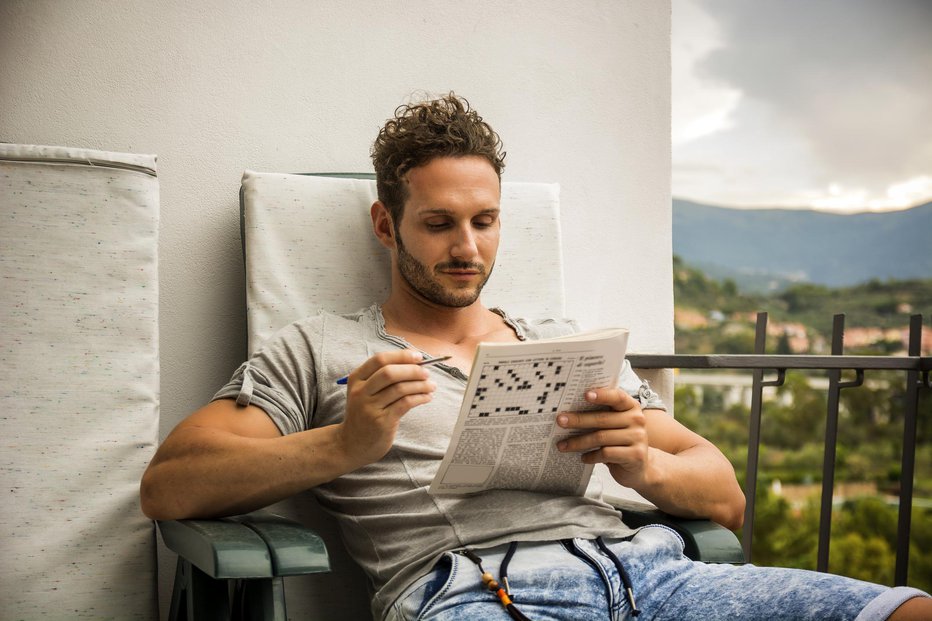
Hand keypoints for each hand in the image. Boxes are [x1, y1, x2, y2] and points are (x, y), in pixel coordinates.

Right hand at [338, 350, 435, 467]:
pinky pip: (405, 403)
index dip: (401, 356)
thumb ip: (384, 378)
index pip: (380, 359)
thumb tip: (415, 362)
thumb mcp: (365, 392)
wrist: (352, 444)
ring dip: (420, 385)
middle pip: (389, 373)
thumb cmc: (365, 414)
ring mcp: (370, 407)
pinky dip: (420, 398)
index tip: (418, 357)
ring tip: (431, 386)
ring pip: (400, 388)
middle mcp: (360, 392)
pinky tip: (427, 397)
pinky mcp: (382, 422)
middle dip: (412, 370)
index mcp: (356, 379)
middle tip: (426, 373)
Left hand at [556, 388, 650, 487]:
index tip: (585, 394)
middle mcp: (637, 420)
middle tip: (560, 421)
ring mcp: (638, 437)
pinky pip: (606, 453)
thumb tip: (569, 412)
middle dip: (578, 420)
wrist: (639, 468)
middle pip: (602, 418)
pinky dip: (591, 456)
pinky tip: (583, 457)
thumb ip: (601, 415)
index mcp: (631, 407)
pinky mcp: (635, 455)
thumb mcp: (614, 425)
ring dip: (578, 442)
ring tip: (562, 445)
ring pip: (601, 437)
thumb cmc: (620, 442)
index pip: (617, 397)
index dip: (602, 395)